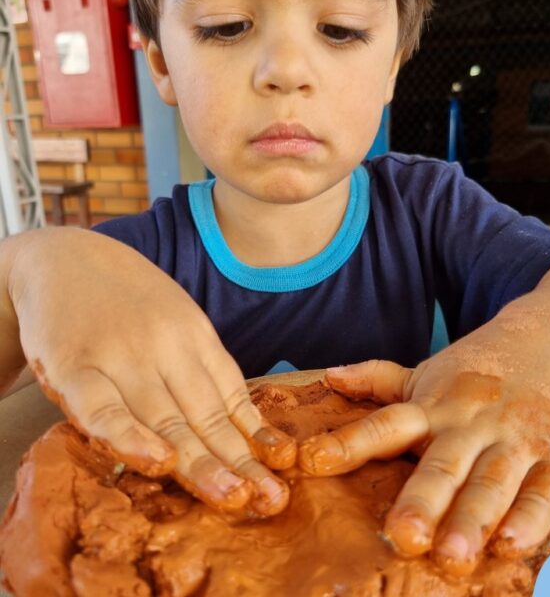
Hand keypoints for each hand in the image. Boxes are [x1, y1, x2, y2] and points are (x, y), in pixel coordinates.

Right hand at [3, 228, 295, 516]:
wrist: (63, 257)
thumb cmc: (126, 300)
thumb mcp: (176, 318)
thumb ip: (202, 365)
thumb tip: (241, 420)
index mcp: (193, 334)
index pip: (230, 394)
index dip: (255, 436)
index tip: (279, 470)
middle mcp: (163, 345)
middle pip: (204, 413)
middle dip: (237, 461)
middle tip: (267, 499)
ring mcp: (119, 355)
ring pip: (164, 418)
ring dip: (199, 461)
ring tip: (230, 496)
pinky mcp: (72, 366)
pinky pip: (103, 410)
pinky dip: (131, 438)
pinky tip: (158, 463)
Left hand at [298, 303, 549, 574]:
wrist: (546, 339)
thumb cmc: (474, 369)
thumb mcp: (425, 373)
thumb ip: (377, 379)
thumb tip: (329, 377)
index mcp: (431, 406)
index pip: (384, 425)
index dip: (348, 443)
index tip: (312, 461)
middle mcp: (468, 423)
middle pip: (441, 464)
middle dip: (422, 500)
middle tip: (402, 536)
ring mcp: (514, 438)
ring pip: (491, 481)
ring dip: (472, 518)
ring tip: (452, 554)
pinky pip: (542, 490)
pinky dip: (530, 518)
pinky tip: (511, 544)